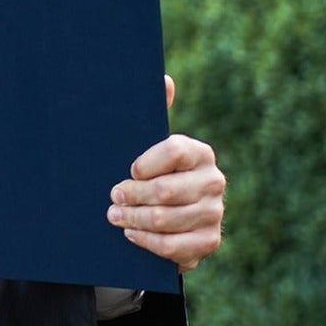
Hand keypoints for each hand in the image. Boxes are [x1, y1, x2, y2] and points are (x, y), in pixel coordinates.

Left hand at [107, 76, 225, 271]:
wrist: (165, 218)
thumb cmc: (150, 175)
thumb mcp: (147, 146)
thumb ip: (154, 113)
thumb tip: (164, 79)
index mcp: (199, 153)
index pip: (173, 151)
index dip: (144, 163)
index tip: (128, 170)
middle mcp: (213, 181)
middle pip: (166, 191)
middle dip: (131, 195)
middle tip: (112, 197)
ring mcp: (214, 213)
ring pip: (165, 219)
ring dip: (133, 219)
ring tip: (114, 216)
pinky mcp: (208, 242)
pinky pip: (173, 246)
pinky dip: (147, 241)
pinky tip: (131, 234)